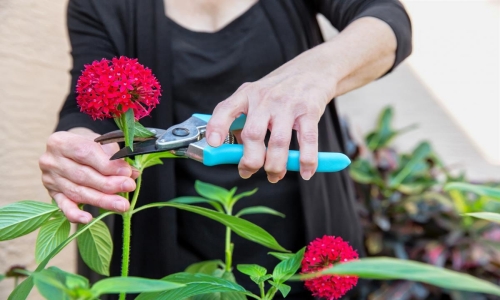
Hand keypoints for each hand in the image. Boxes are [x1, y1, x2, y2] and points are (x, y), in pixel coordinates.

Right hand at [39, 129, 138, 222]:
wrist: (70, 150)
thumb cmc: (88, 145)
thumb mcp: (100, 143)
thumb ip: (114, 156)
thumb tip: (131, 173)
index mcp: (60, 142)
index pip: (85, 154)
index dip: (107, 165)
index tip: (126, 172)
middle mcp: (50, 161)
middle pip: (82, 176)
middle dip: (109, 184)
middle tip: (129, 187)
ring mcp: (49, 179)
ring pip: (78, 192)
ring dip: (102, 200)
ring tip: (122, 205)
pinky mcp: (52, 194)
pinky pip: (64, 206)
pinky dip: (75, 214)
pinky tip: (88, 219)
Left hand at [206, 52, 335, 182]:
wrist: (312, 69)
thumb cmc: (279, 89)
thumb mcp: (255, 96)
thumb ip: (243, 120)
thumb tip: (234, 152)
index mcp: (246, 95)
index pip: (225, 109)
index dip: (217, 127)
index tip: (213, 144)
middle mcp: (265, 98)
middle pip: (253, 134)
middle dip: (251, 161)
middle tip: (249, 171)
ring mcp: (288, 105)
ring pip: (279, 142)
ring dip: (275, 165)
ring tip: (274, 175)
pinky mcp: (309, 111)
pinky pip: (307, 140)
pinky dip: (306, 161)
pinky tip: (305, 172)